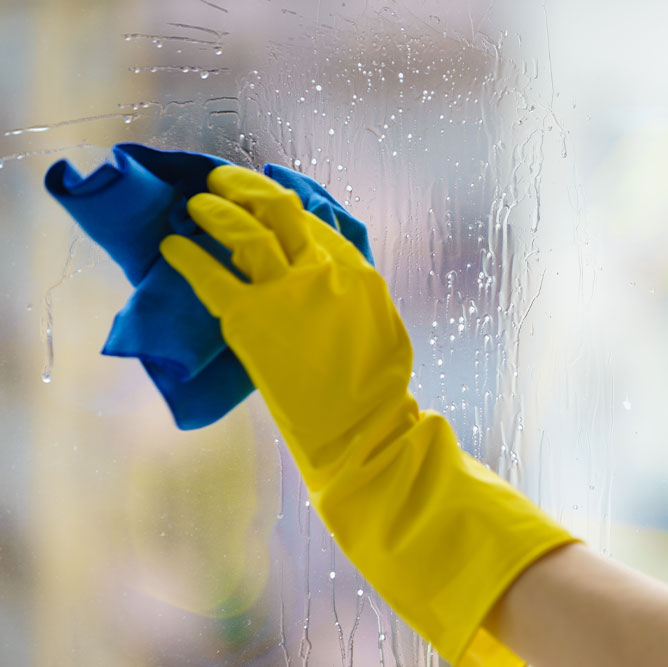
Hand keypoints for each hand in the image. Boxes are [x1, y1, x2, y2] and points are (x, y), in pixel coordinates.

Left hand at [161, 165, 576, 664]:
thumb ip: (355, 287)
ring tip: (196, 203)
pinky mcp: (250, 319)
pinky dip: (188, 256)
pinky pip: (211, 275)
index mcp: (358, 271)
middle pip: (279, 209)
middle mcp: (323, 270)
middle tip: (223, 181)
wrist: (362, 431)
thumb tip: (332, 269)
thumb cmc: (377, 387)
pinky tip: (172, 246)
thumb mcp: (381, 322)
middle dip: (246, 187)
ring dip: (215, 210)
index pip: (316, 218)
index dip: (289, 197)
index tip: (270, 188)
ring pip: (243, 229)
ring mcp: (286, 292)